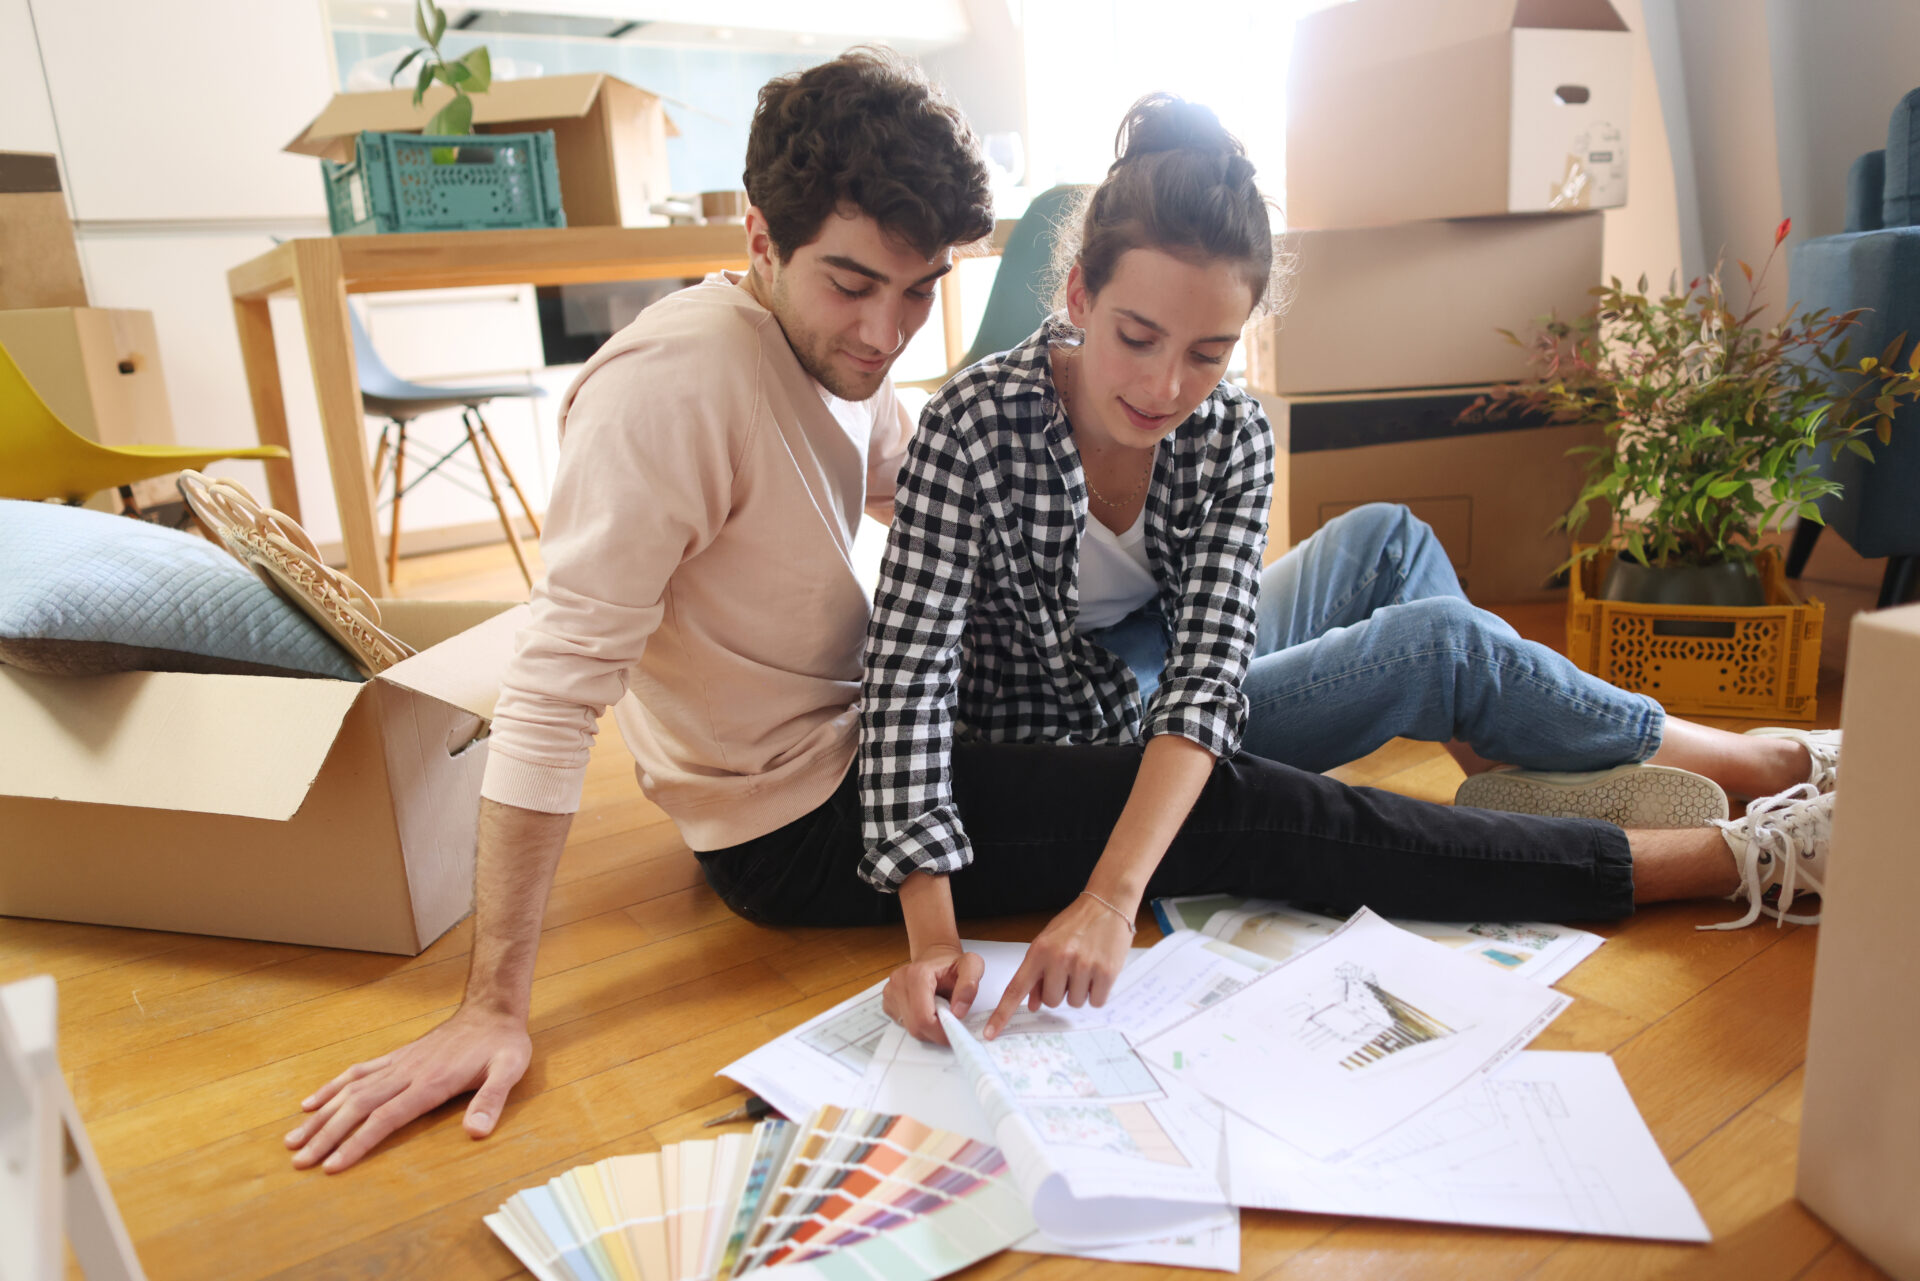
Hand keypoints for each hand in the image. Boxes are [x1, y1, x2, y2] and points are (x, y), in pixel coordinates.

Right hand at [285, 1005, 531, 1172]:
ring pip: (350, 1090)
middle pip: (357, 1107)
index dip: (358, 1142)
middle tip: (299, 1161)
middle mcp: (406, 1073)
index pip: (386, 1118)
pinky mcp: (396, 1057)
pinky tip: (311, 1103)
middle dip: (326, 1135)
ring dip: (320, 1115)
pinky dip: (331, 1087)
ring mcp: (397, 1063)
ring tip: (292, 1139)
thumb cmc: (501, 1045)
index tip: (332, 1165)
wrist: (491, 1010)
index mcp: (430, 1083)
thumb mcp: (509, 1071)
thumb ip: (491, 1100)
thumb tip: (476, 1132)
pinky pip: (357, 1072)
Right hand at [882, 943, 984, 1045]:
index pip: (924, 1018)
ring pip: (910, 1028)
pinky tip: (928, 1011)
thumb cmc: (951, 964)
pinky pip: (905, 1024)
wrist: (936, 957)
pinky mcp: (888, 1002)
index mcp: (916, 975)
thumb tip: (958, 1012)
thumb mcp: (971, 966)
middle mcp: (898, 983)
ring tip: (940, 1012)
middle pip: (916, 1026)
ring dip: (929, 1029)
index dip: (941, 1032)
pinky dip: (919, 1024)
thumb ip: (969, 986)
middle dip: (936, 1031)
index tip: (955, 1031)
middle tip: (950, 1021)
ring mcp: (890, 993)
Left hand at [984, 894, 1133, 1038]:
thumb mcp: (1048, 943)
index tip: (991, 1033)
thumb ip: (1037, 973)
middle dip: (1059, 991)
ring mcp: (1083, 966)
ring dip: (1079, 991)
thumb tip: (1031, 1005)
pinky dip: (1096, 992)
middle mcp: (1059, 958)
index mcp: (1039, 951)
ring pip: (1074, 1003)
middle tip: (1069, 970)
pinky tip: (1098, 970)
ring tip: (1085, 966)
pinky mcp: (1106, 972)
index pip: (1016, 988)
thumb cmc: (1075, 924)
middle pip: (1051, 1002)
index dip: (1002, 1013)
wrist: (1107, 903)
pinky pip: (1095, 1001)